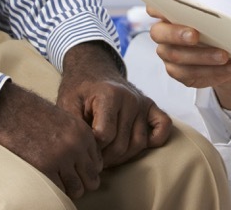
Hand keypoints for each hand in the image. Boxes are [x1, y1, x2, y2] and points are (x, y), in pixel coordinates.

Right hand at [0, 80, 102, 198]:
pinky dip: (54, 189)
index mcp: (83, 133)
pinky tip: (47, 180)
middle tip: (69, 181)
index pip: (98, 164)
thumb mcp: (64, 120)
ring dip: (68, 189)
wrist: (10, 108)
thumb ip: (77, 139)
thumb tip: (83, 163)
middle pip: (91, 180)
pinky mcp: (44, 167)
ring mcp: (61, 158)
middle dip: (81, 183)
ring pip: (77, 189)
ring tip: (58, 182)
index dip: (86, 171)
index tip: (76, 172)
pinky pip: (58, 190)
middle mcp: (76, 146)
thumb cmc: (33, 114)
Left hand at [57, 41, 172, 167]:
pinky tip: (136, 145)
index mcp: (109, 95)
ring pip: (139, 144)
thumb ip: (74, 125)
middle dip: (105, 158)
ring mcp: (142, 102)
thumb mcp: (67, 104)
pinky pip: (163, 127)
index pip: (104, 136)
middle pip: (121, 144)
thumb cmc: (79, 91)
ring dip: (123, 156)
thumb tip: (84, 150)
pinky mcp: (151, 106)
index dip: (92, 148)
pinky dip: (155, 140)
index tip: (83, 147)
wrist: (92, 71)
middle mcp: (130, 98)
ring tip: (107, 155)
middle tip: (93, 158)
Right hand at [148, 6, 230, 109]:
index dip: (156, 7)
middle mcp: (163, 35)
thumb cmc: (220, 27)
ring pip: (178, 57)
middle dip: (177, 34)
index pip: (154, 7)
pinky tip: (229, 68)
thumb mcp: (217, 15)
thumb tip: (213, 11)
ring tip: (224, 56)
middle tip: (195, 35)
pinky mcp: (180, 74)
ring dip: (203, 56)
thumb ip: (208, 10)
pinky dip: (214, 72)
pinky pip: (192, 75)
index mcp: (168, 14)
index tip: (170, 5)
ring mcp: (169, 56)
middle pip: (159, 34)